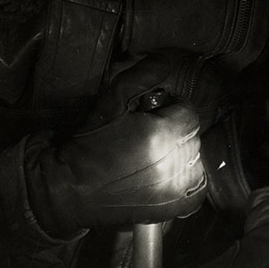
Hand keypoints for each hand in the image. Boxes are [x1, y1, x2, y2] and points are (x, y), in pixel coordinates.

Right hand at [26, 55, 207, 235]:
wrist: (70, 189)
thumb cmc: (89, 145)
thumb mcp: (112, 101)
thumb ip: (142, 76)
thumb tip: (166, 58)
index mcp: (161, 134)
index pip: (188, 111)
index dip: (171, 109)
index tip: (152, 114)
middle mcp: (173, 163)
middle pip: (193, 136)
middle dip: (175, 130)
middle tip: (149, 133)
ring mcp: (175, 189)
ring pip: (197, 160)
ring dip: (181, 155)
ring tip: (156, 156)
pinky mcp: (172, 209)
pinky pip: (198, 190)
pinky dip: (189, 182)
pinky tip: (168, 177)